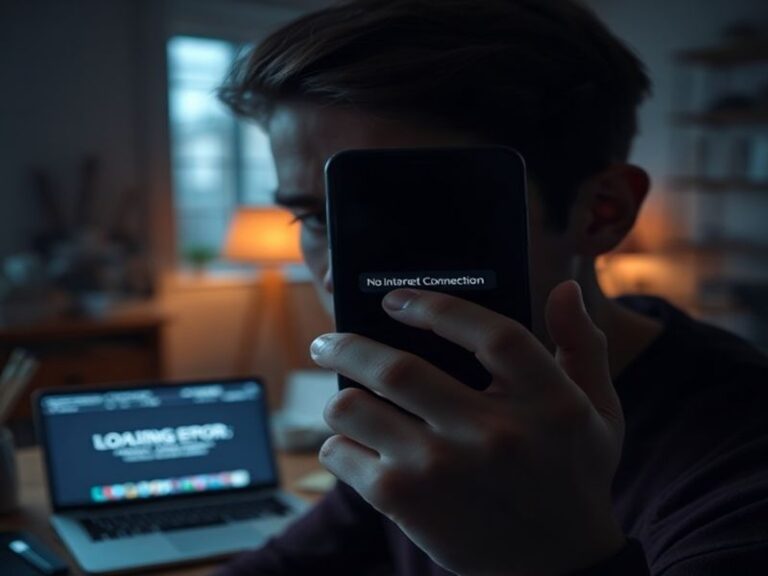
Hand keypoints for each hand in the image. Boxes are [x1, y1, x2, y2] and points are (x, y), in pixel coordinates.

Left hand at [311, 281, 625, 575]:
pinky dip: (338, 445)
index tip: (396, 299)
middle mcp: (493, 433)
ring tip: (342, 399)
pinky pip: (344, 455)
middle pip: (397, 369)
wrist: (557, 568)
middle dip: (346, 346)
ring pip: (354, 409)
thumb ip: (582, 348)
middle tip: (326, 342)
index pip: (489, 333)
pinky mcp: (407, 503)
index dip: (435, 307)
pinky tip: (352, 445)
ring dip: (338, 398)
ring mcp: (444, 470)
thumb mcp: (599, 413)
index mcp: (547, 401)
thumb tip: (566, 288)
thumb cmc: (572, 477)